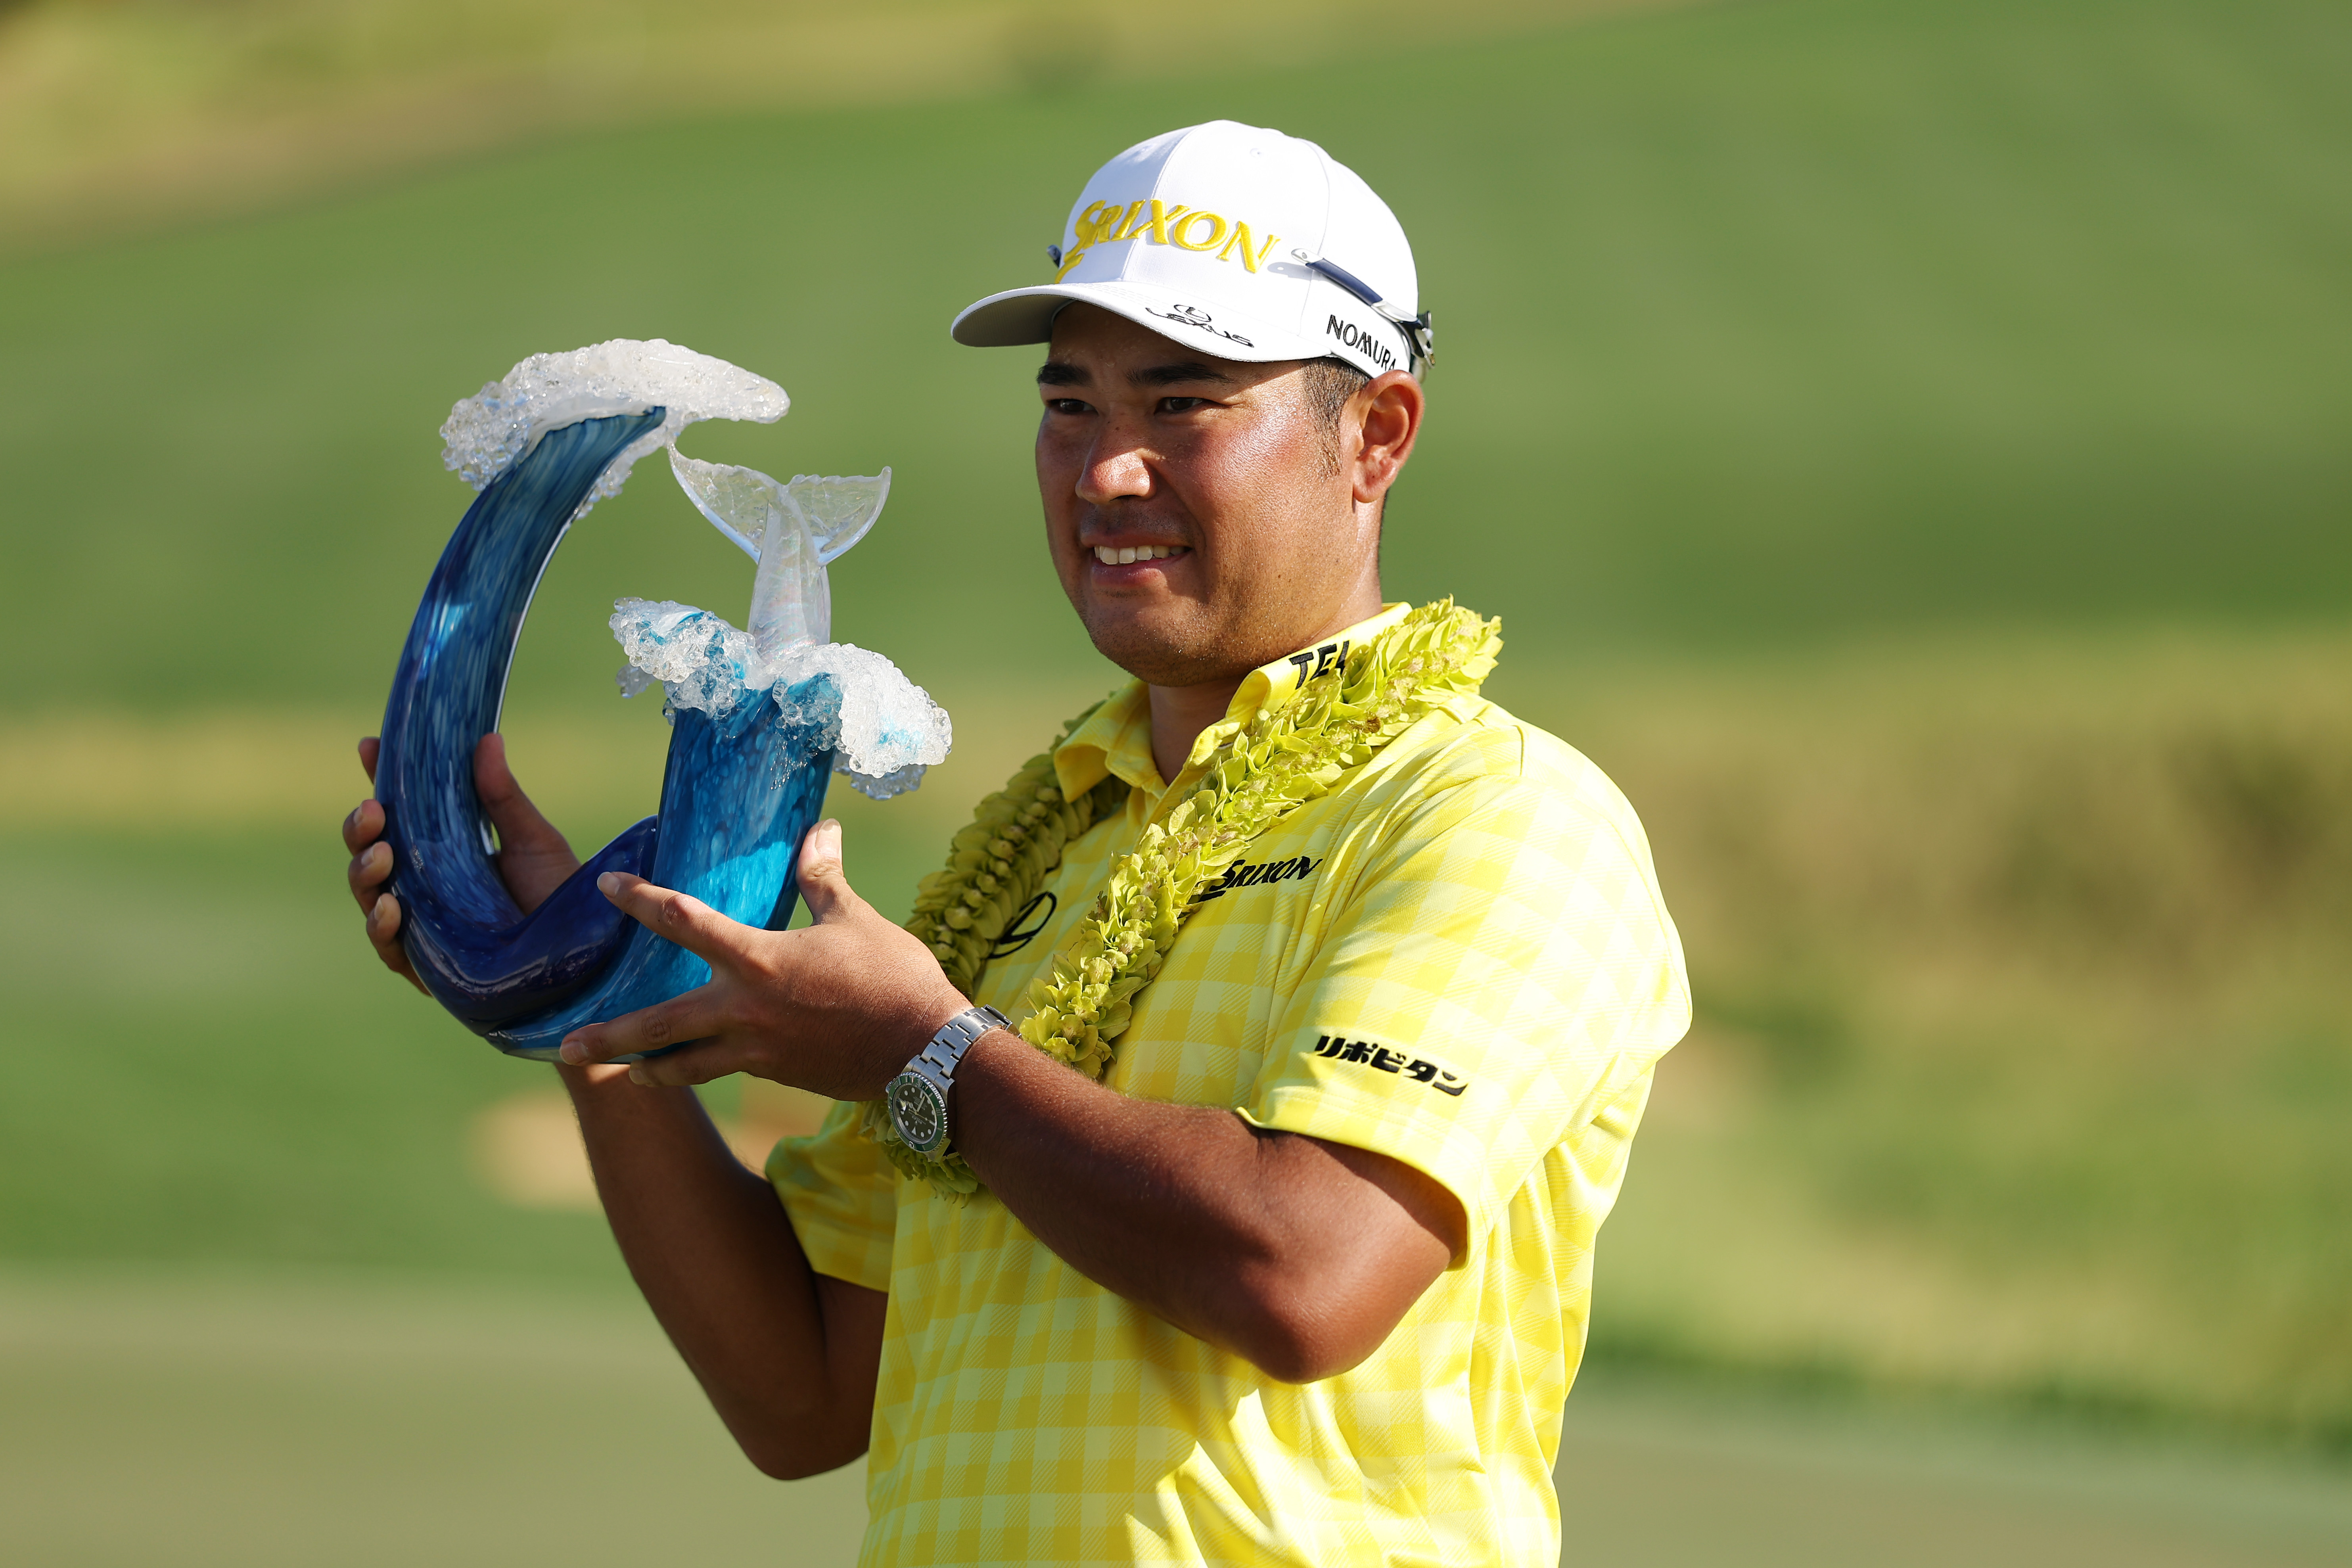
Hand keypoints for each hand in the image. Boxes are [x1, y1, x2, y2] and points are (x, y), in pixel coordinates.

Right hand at [344, 734, 582, 991]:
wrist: (583, 956)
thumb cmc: (557, 895)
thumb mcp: (533, 841)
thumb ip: (503, 797)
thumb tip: (487, 739)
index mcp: (442, 848)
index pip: (399, 811)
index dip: (379, 779)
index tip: (370, 746)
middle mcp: (423, 884)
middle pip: (371, 852)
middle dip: (361, 829)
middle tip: (373, 811)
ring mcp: (420, 925)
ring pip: (370, 896)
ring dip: (365, 873)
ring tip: (381, 856)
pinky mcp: (427, 966)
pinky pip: (390, 948)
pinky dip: (381, 927)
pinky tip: (390, 908)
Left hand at [557, 819, 968, 1099]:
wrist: (926, 1053)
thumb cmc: (893, 978)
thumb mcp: (856, 919)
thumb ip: (822, 878)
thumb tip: (821, 829)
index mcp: (757, 960)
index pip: (683, 922)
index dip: (640, 900)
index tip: (607, 885)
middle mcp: (744, 1010)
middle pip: (660, 1026)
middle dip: (609, 1038)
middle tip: (564, 1050)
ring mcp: (757, 1051)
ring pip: (685, 1066)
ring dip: (649, 1070)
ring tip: (622, 1076)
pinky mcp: (776, 1074)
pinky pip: (728, 1071)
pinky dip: (706, 1069)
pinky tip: (701, 1067)